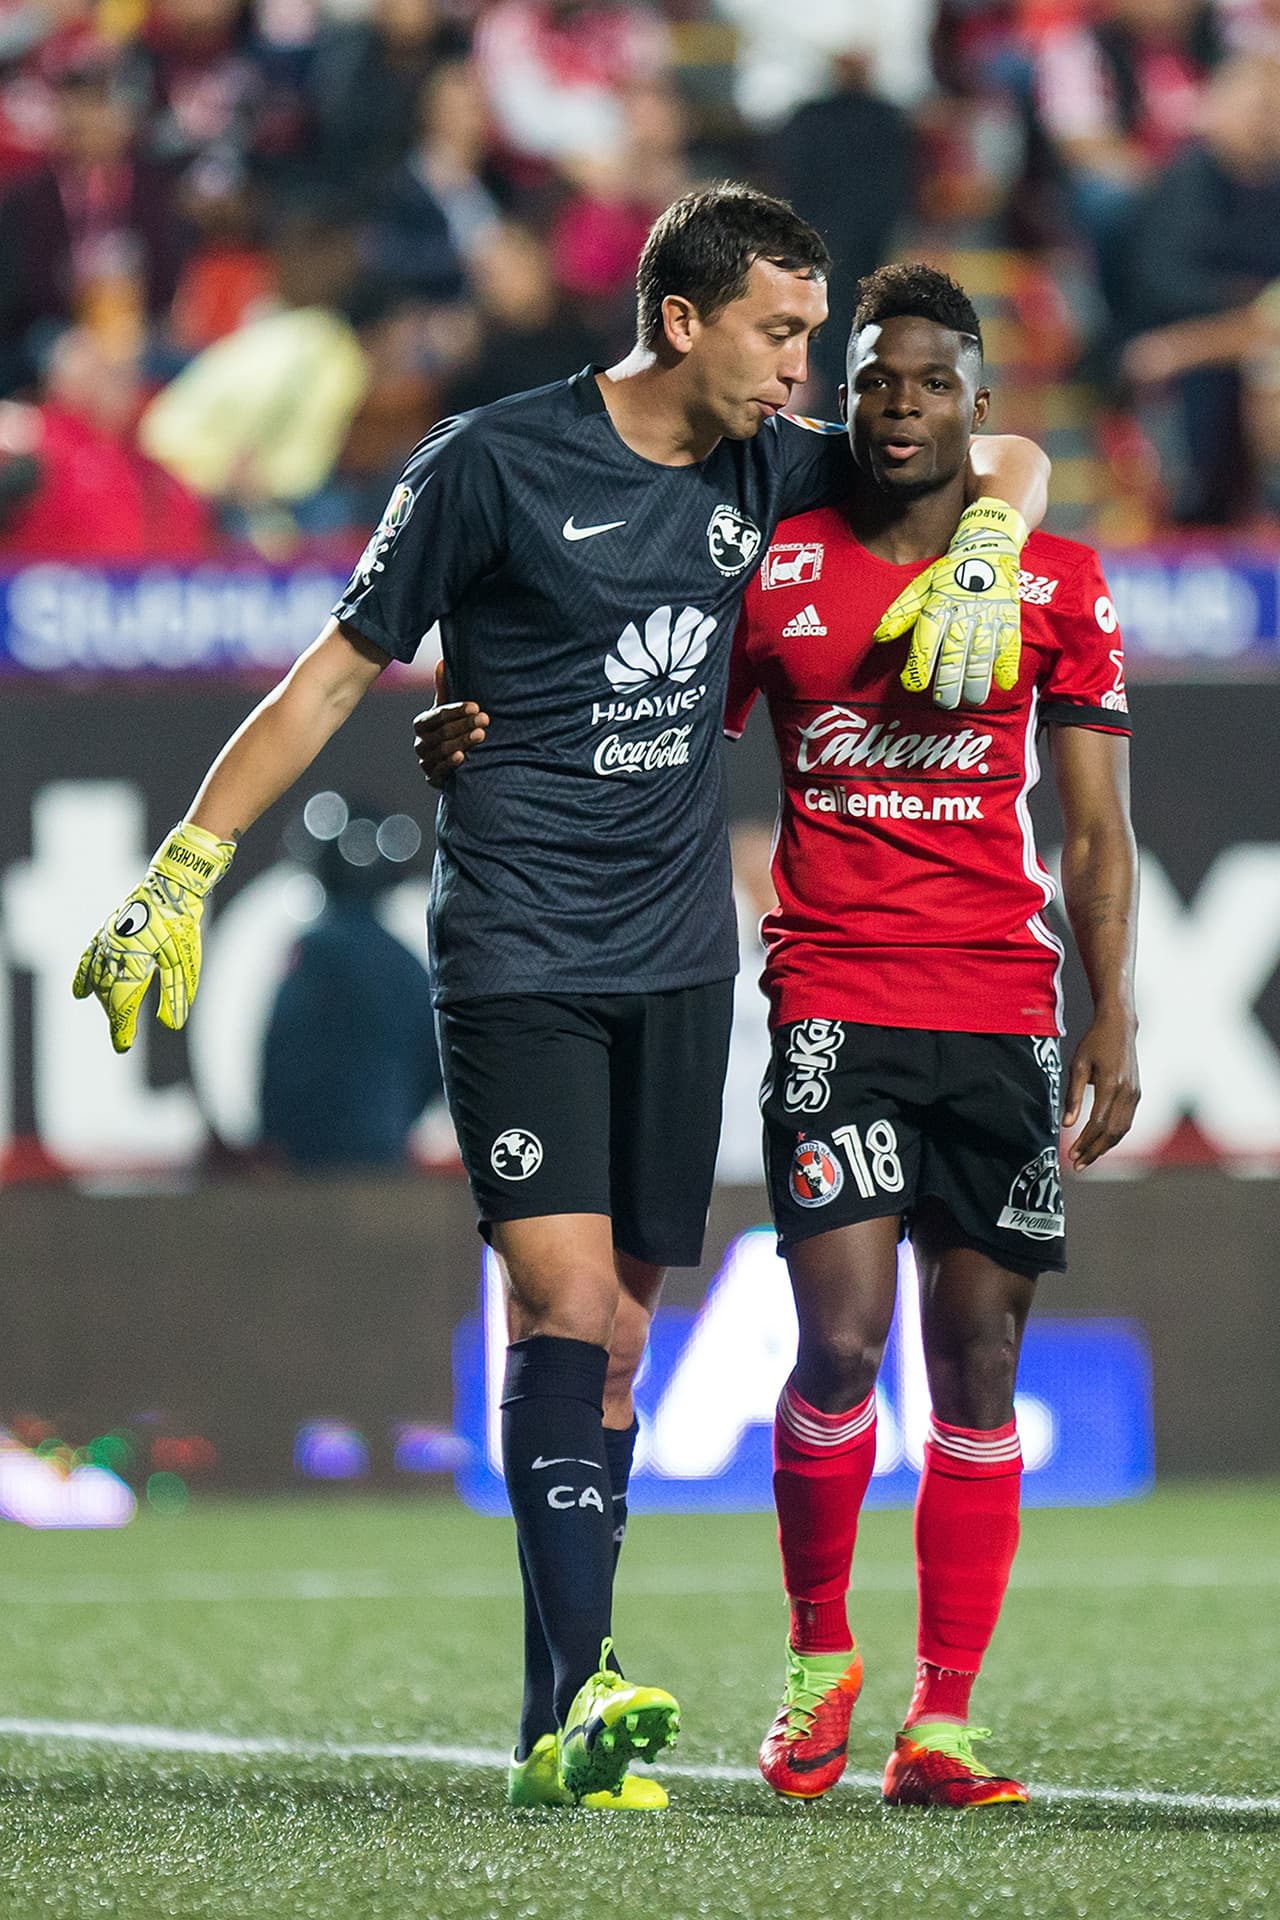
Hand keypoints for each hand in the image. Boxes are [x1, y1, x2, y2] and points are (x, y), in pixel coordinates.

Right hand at [72, 822, 235, 1053]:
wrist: (171, 885)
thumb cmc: (181, 924)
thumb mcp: (184, 961)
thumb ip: (175, 993)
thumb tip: (172, 1025)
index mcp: (133, 960)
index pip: (123, 1003)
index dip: (122, 1028)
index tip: (122, 1047)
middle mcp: (114, 952)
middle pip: (109, 994)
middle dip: (115, 1017)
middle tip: (123, 1036)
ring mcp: (106, 941)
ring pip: (98, 979)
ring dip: (104, 1001)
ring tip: (113, 1017)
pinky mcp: (106, 932)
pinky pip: (89, 958)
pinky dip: (84, 976)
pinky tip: (79, 993)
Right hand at [413, 658, 488, 787]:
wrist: (453, 762)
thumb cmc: (451, 729)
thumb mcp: (447, 709)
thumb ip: (444, 688)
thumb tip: (442, 661)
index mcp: (422, 723)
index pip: (439, 715)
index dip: (457, 711)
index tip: (476, 706)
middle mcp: (420, 743)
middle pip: (442, 733)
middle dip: (464, 725)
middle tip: (485, 719)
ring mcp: (425, 762)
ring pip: (442, 751)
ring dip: (462, 742)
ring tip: (481, 735)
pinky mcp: (433, 778)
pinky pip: (440, 772)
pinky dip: (450, 765)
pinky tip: (463, 757)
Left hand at [873, 498, 1026, 709]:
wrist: (989, 546)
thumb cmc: (951, 571)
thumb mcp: (922, 586)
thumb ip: (901, 613)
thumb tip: (880, 636)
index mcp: (939, 603)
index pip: (926, 638)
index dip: (919, 664)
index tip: (913, 685)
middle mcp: (964, 611)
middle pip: (955, 652)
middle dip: (949, 682)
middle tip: (943, 702)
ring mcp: (989, 615)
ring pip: (983, 654)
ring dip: (977, 680)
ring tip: (971, 700)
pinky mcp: (1010, 617)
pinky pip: (1010, 645)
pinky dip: (1008, 665)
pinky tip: (1004, 683)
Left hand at [1063, 1007, 1139, 1170]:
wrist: (1119, 1026)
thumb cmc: (1094, 1043)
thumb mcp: (1077, 1065)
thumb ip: (1073, 1096)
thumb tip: (1066, 1124)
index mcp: (1111, 1084)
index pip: (1098, 1123)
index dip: (1085, 1142)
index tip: (1071, 1155)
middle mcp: (1127, 1092)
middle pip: (1112, 1132)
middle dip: (1094, 1151)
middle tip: (1078, 1164)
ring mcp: (1135, 1093)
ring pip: (1122, 1130)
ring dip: (1104, 1147)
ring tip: (1087, 1157)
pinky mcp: (1137, 1094)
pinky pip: (1126, 1121)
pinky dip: (1113, 1136)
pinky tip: (1099, 1142)